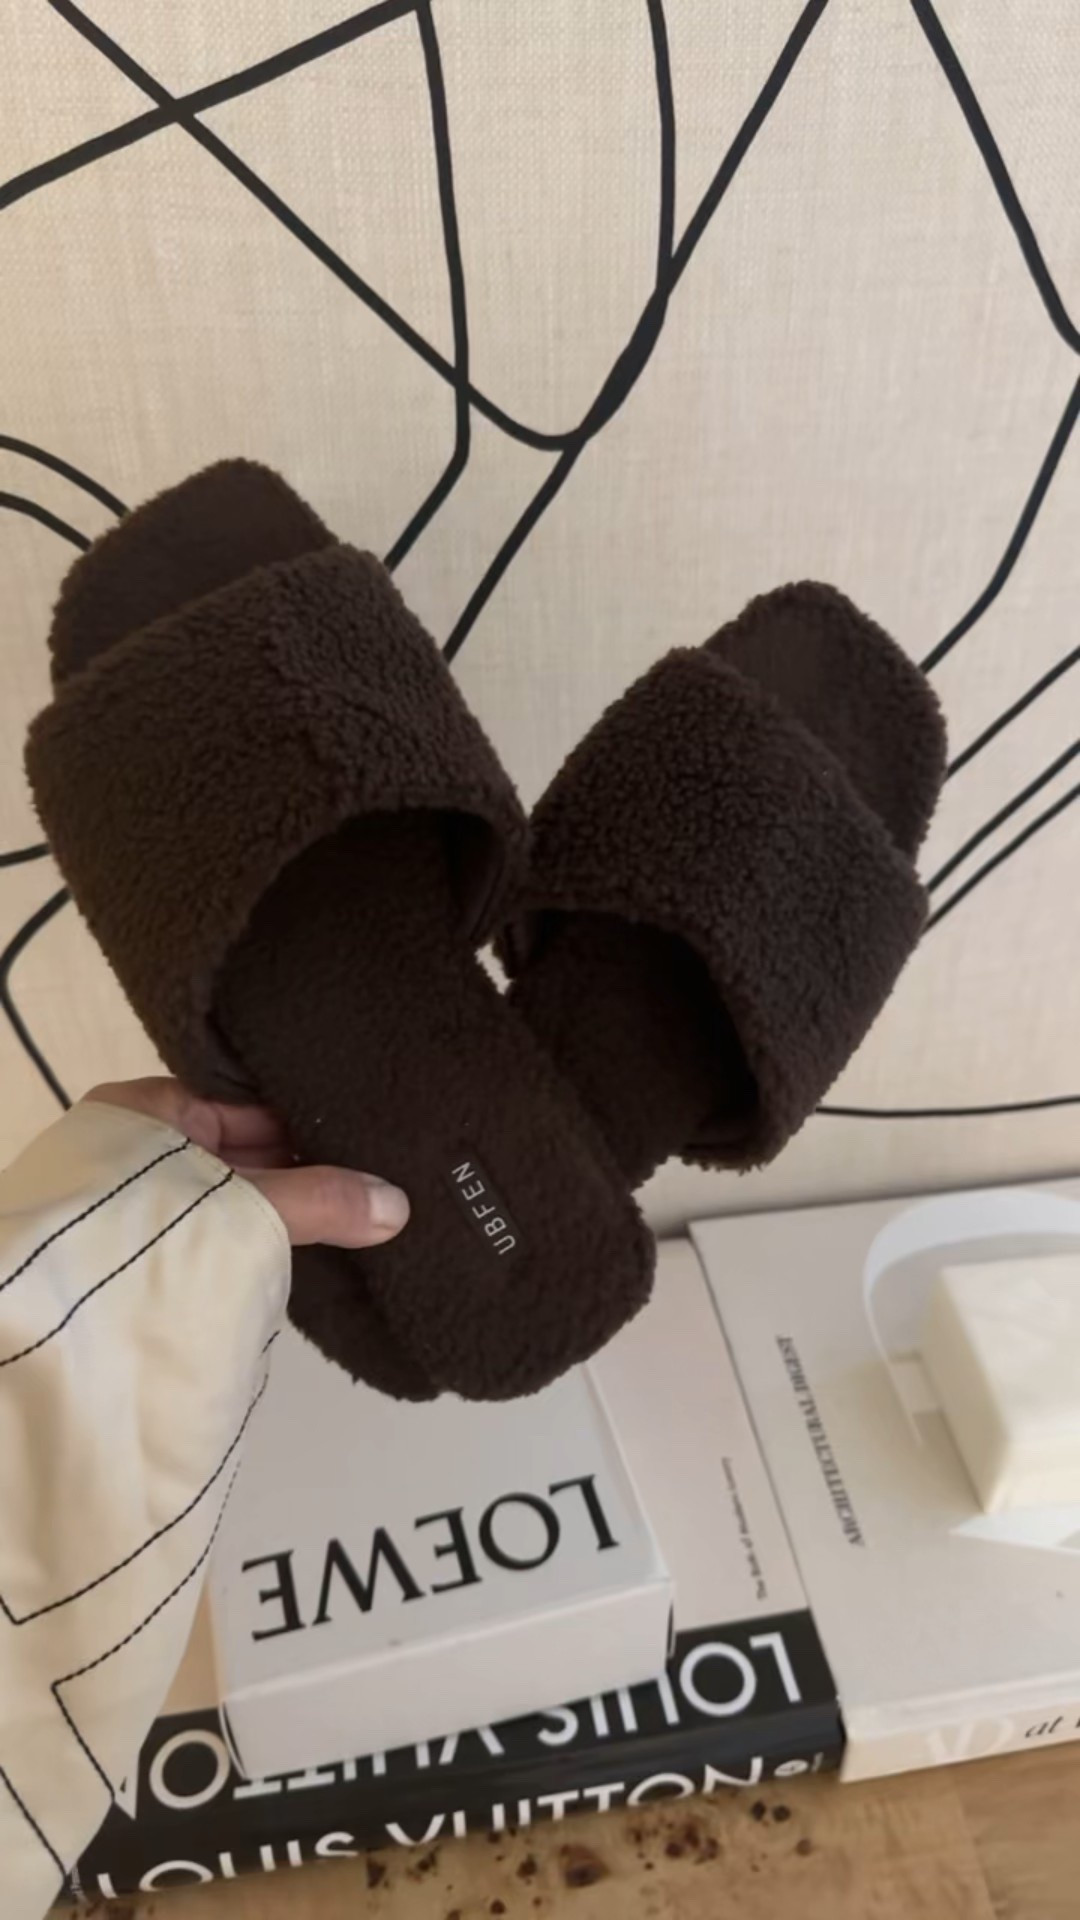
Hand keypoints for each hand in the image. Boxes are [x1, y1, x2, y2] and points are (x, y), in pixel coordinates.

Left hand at [84, 1078, 408, 1247]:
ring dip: (278, 1211)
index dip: (305, 1120)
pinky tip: (301, 1247)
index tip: (363, 1136)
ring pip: (226, 1197)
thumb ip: (319, 1201)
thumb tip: (397, 1205)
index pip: (246, 1102)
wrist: (53, 1319)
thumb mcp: (243, 1204)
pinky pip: (210, 1233)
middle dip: (299, 1170)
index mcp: (149, 1107)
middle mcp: (140, 1146)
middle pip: (239, 1151)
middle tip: (372, 1178)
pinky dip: (250, 1240)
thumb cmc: (139, 1229)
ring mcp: (135, 1203)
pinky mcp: (138, 1252)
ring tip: (353, 1212)